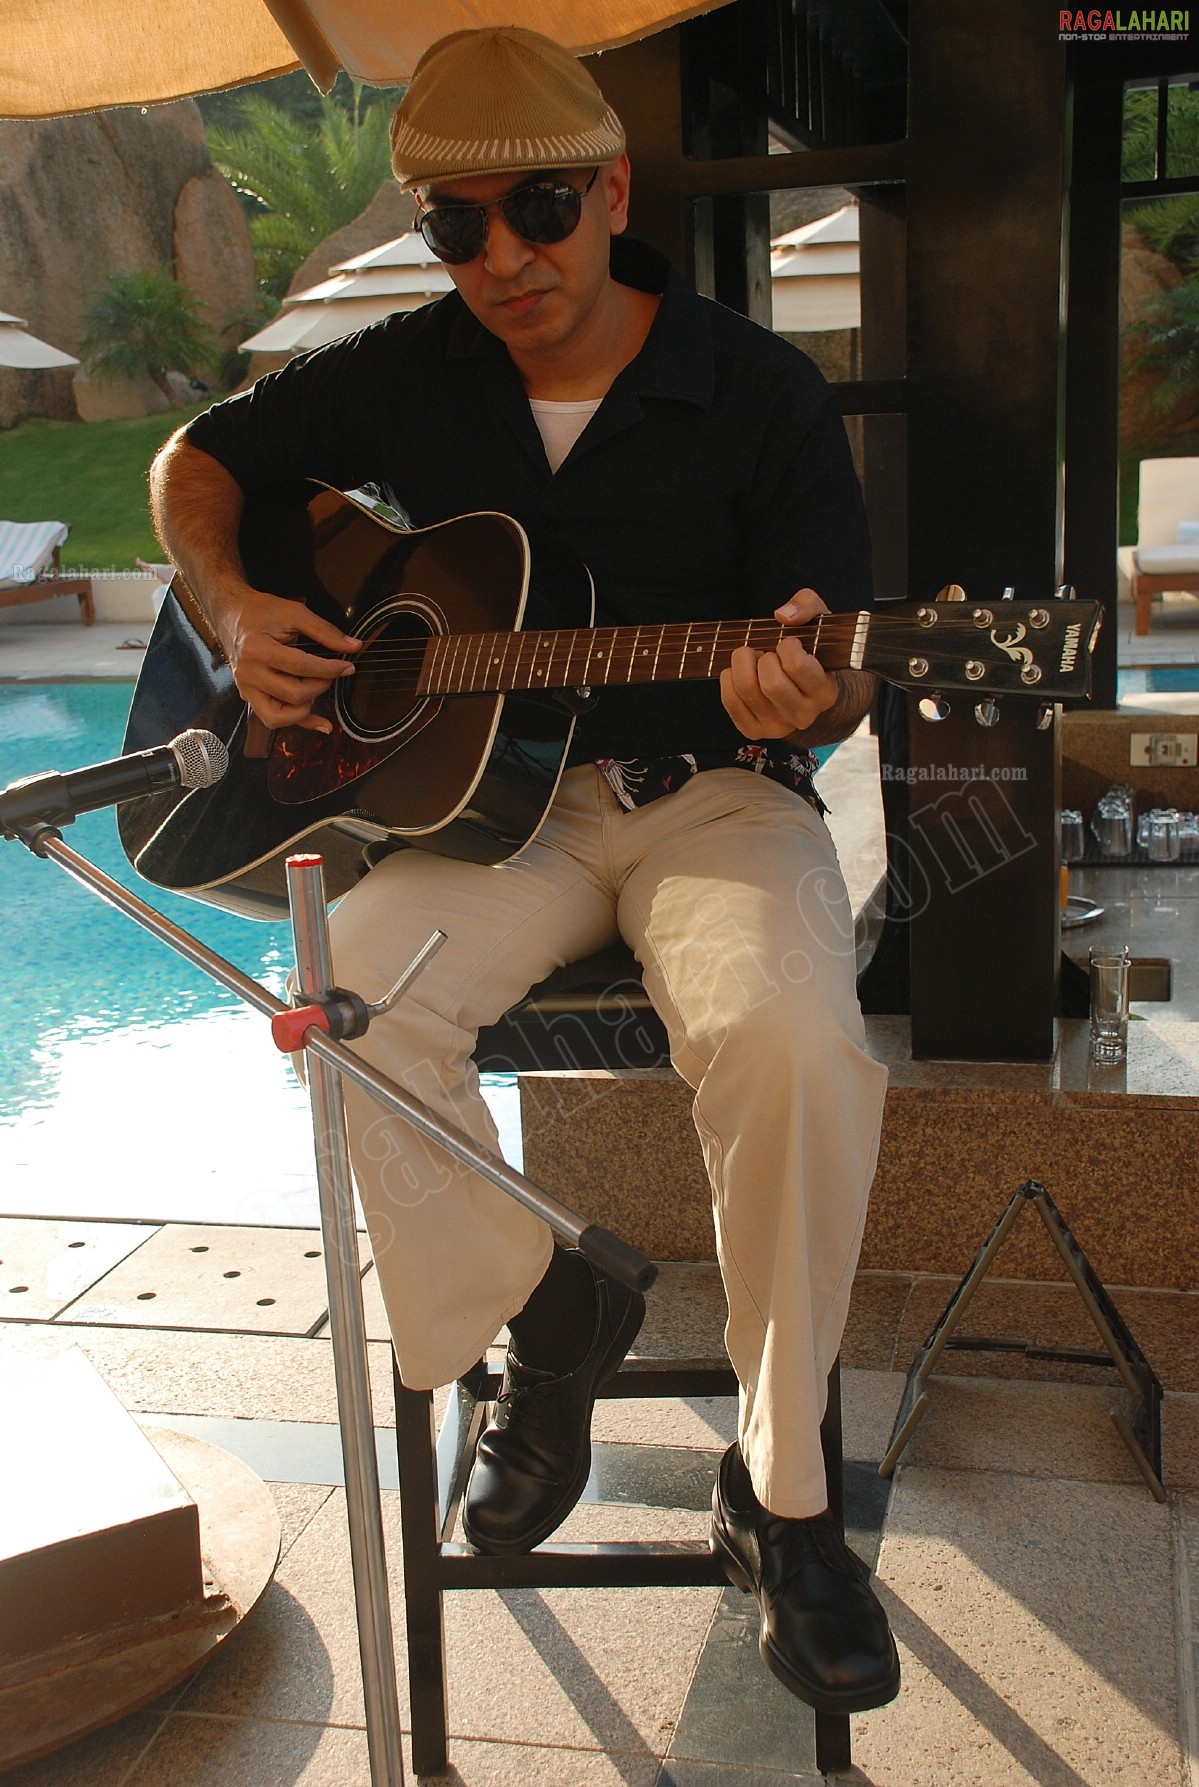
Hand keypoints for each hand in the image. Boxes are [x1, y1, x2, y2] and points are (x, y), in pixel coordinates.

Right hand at [210, 582, 361, 733]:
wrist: (230, 615)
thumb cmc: (259, 612)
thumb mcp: (294, 613)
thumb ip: (325, 631)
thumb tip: (353, 647)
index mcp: (257, 649)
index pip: (302, 667)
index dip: (331, 669)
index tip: (348, 667)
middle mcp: (249, 674)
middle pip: (294, 695)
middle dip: (321, 686)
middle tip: (331, 674)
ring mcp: (246, 688)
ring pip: (279, 718)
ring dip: (306, 709)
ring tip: (316, 689)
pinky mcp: (248, 696)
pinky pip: (273, 719)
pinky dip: (297, 722)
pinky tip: (319, 722)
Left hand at [720, 588, 836, 739]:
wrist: (809, 691)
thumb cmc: (813, 650)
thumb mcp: (819, 621)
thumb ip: (807, 606)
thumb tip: (782, 616)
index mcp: (825, 692)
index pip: (798, 666)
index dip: (787, 647)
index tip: (789, 643)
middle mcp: (804, 715)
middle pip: (771, 683)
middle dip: (763, 657)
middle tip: (768, 652)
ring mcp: (779, 727)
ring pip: (747, 689)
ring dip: (743, 664)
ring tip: (755, 659)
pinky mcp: (755, 730)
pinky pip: (730, 700)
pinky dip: (729, 679)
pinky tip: (742, 672)